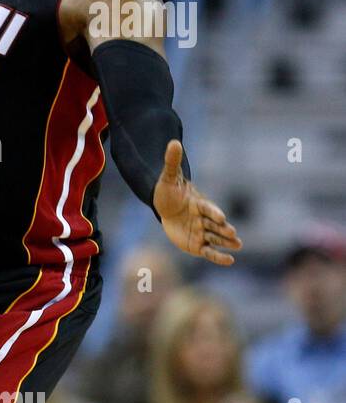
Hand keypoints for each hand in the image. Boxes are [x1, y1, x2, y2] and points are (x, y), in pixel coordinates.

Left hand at [153, 140, 242, 265]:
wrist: (165, 206)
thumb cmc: (168, 192)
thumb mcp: (168, 177)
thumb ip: (172, 162)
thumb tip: (173, 142)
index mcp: (199, 203)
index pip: (208, 208)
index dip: (213, 212)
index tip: (219, 216)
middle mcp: (204, 219)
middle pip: (215, 225)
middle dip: (223, 229)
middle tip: (233, 233)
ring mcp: (203, 232)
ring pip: (216, 238)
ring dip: (226, 242)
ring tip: (238, 245)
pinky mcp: (198, 244)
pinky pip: (209, 252)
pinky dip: (219, 257)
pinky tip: (230, 261)